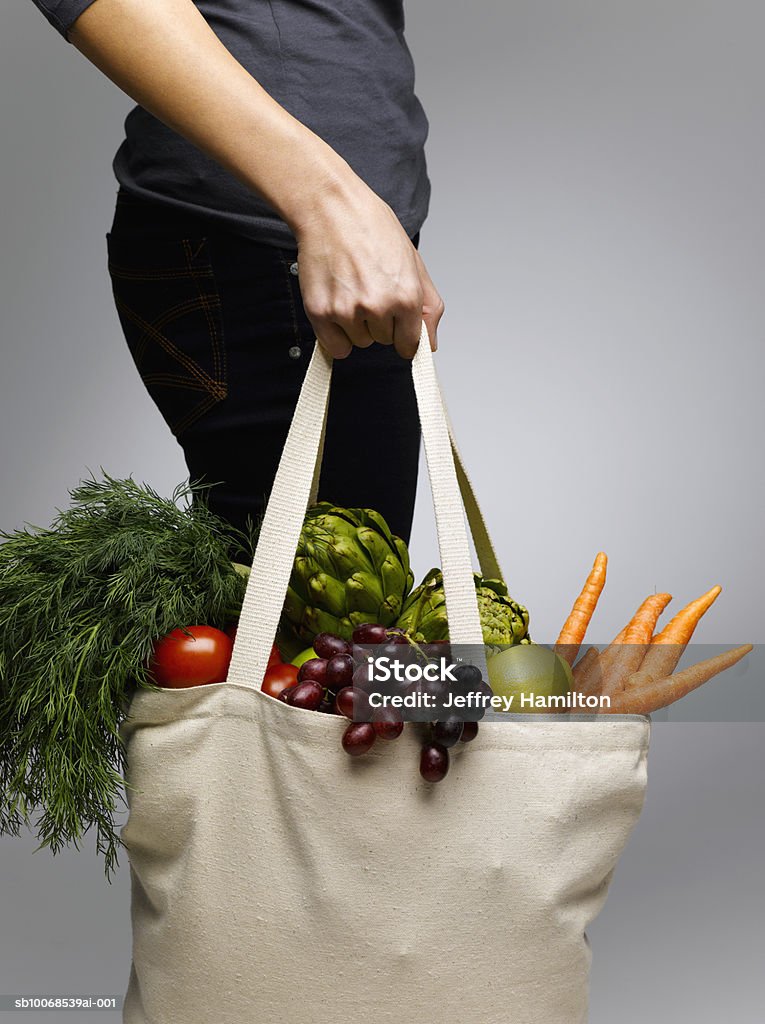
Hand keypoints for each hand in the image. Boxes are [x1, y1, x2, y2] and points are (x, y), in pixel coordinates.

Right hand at [292, 180, 443, 359]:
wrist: (331, 207)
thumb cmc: (371, 228)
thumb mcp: (414, 263)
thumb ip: (428, 307)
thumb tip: (430, 343)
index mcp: (406, 297)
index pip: (410, 346)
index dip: (402, 333)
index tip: (395, 323)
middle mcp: (378, 307)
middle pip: (383, 342)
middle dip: (378, 322)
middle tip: (368, 288)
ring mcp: (347, 311)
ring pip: (359, 342)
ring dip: (355, 325)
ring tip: (351, 289)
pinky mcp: (320, 312)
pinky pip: (335, 347)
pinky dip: (335, 334)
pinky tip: (337, 305)